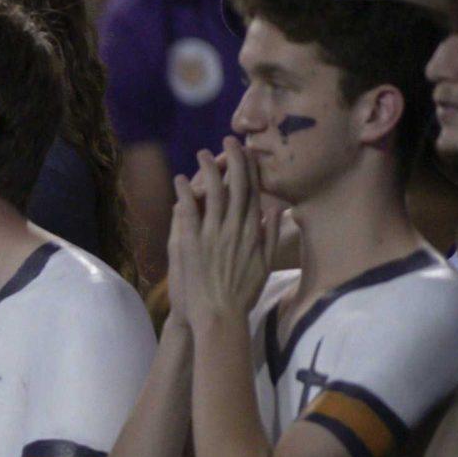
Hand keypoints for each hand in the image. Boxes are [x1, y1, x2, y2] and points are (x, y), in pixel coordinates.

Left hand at [180, 141, 276, 322]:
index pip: (254, 193)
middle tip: (228, 140)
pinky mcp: (192, 243)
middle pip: (236, 186)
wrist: (220, 316)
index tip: (248, 153)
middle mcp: (235, 229)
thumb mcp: (265, 264)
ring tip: (202, 153)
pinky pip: (189, 212)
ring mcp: (213, 235)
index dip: (250, 171)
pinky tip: (180, 179)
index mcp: (253, 233)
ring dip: (207, 170)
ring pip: (213, 194)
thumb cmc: (243, 294)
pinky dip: (185, 193)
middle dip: (232, 160)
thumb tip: (277, 211)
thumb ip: (270, 236)